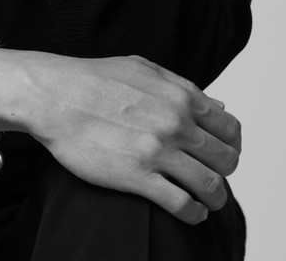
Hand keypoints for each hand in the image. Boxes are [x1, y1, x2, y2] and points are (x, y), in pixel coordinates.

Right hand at [24, 53, 240, 224]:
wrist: (54, 95)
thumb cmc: (94, 79)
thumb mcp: (144, 70)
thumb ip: (183, 87)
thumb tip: (219, 107)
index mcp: (180, 95)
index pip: (231, 129)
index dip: (230, 145)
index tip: (219, 154)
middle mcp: (176, 122)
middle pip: (227, 160)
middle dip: (224, 172)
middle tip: (211, 178)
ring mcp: (158, 150)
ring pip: (212, 186)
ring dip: (215, 199)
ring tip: (205, 202)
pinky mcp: (137, 176)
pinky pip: (183, 205)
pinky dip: (193, 214)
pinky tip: (188, 212)